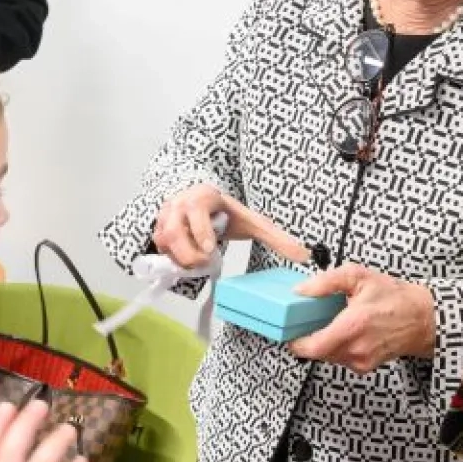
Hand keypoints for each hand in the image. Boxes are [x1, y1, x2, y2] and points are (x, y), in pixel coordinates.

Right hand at [152, 184, 310, 269]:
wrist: (201, 201)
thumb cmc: (226, 213)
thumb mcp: (253, 222)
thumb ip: (277, 238)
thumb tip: (304, 255)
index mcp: (203, 197)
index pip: (195, 212)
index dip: (202, 233)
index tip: (212, 249)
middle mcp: (179, 203)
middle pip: (174, 231)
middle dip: (190, 253)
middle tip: (206, 263)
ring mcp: (166, 215)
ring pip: (164, 240)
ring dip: (180, 258)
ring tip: (198, 264)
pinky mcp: (158, 227)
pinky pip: (159, 246)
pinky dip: (172, 258)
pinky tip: (187, 261)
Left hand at [289, 266, 435, 370]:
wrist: (422, 318)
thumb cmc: (394, 298)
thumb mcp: (359, 277)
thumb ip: (326, 281)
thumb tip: (302, 290)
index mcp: (352, 326)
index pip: (312, 347)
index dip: (296, 343)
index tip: (290, 332)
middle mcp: (356, 348)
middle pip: (317, 353)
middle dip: (310, 338)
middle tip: (312, 321)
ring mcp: (361, 360)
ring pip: (328, 356)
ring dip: (324, 342)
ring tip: (335, 323)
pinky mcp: (365, 366)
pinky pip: (340, 358)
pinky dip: (337, 347)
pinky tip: (347, 332)